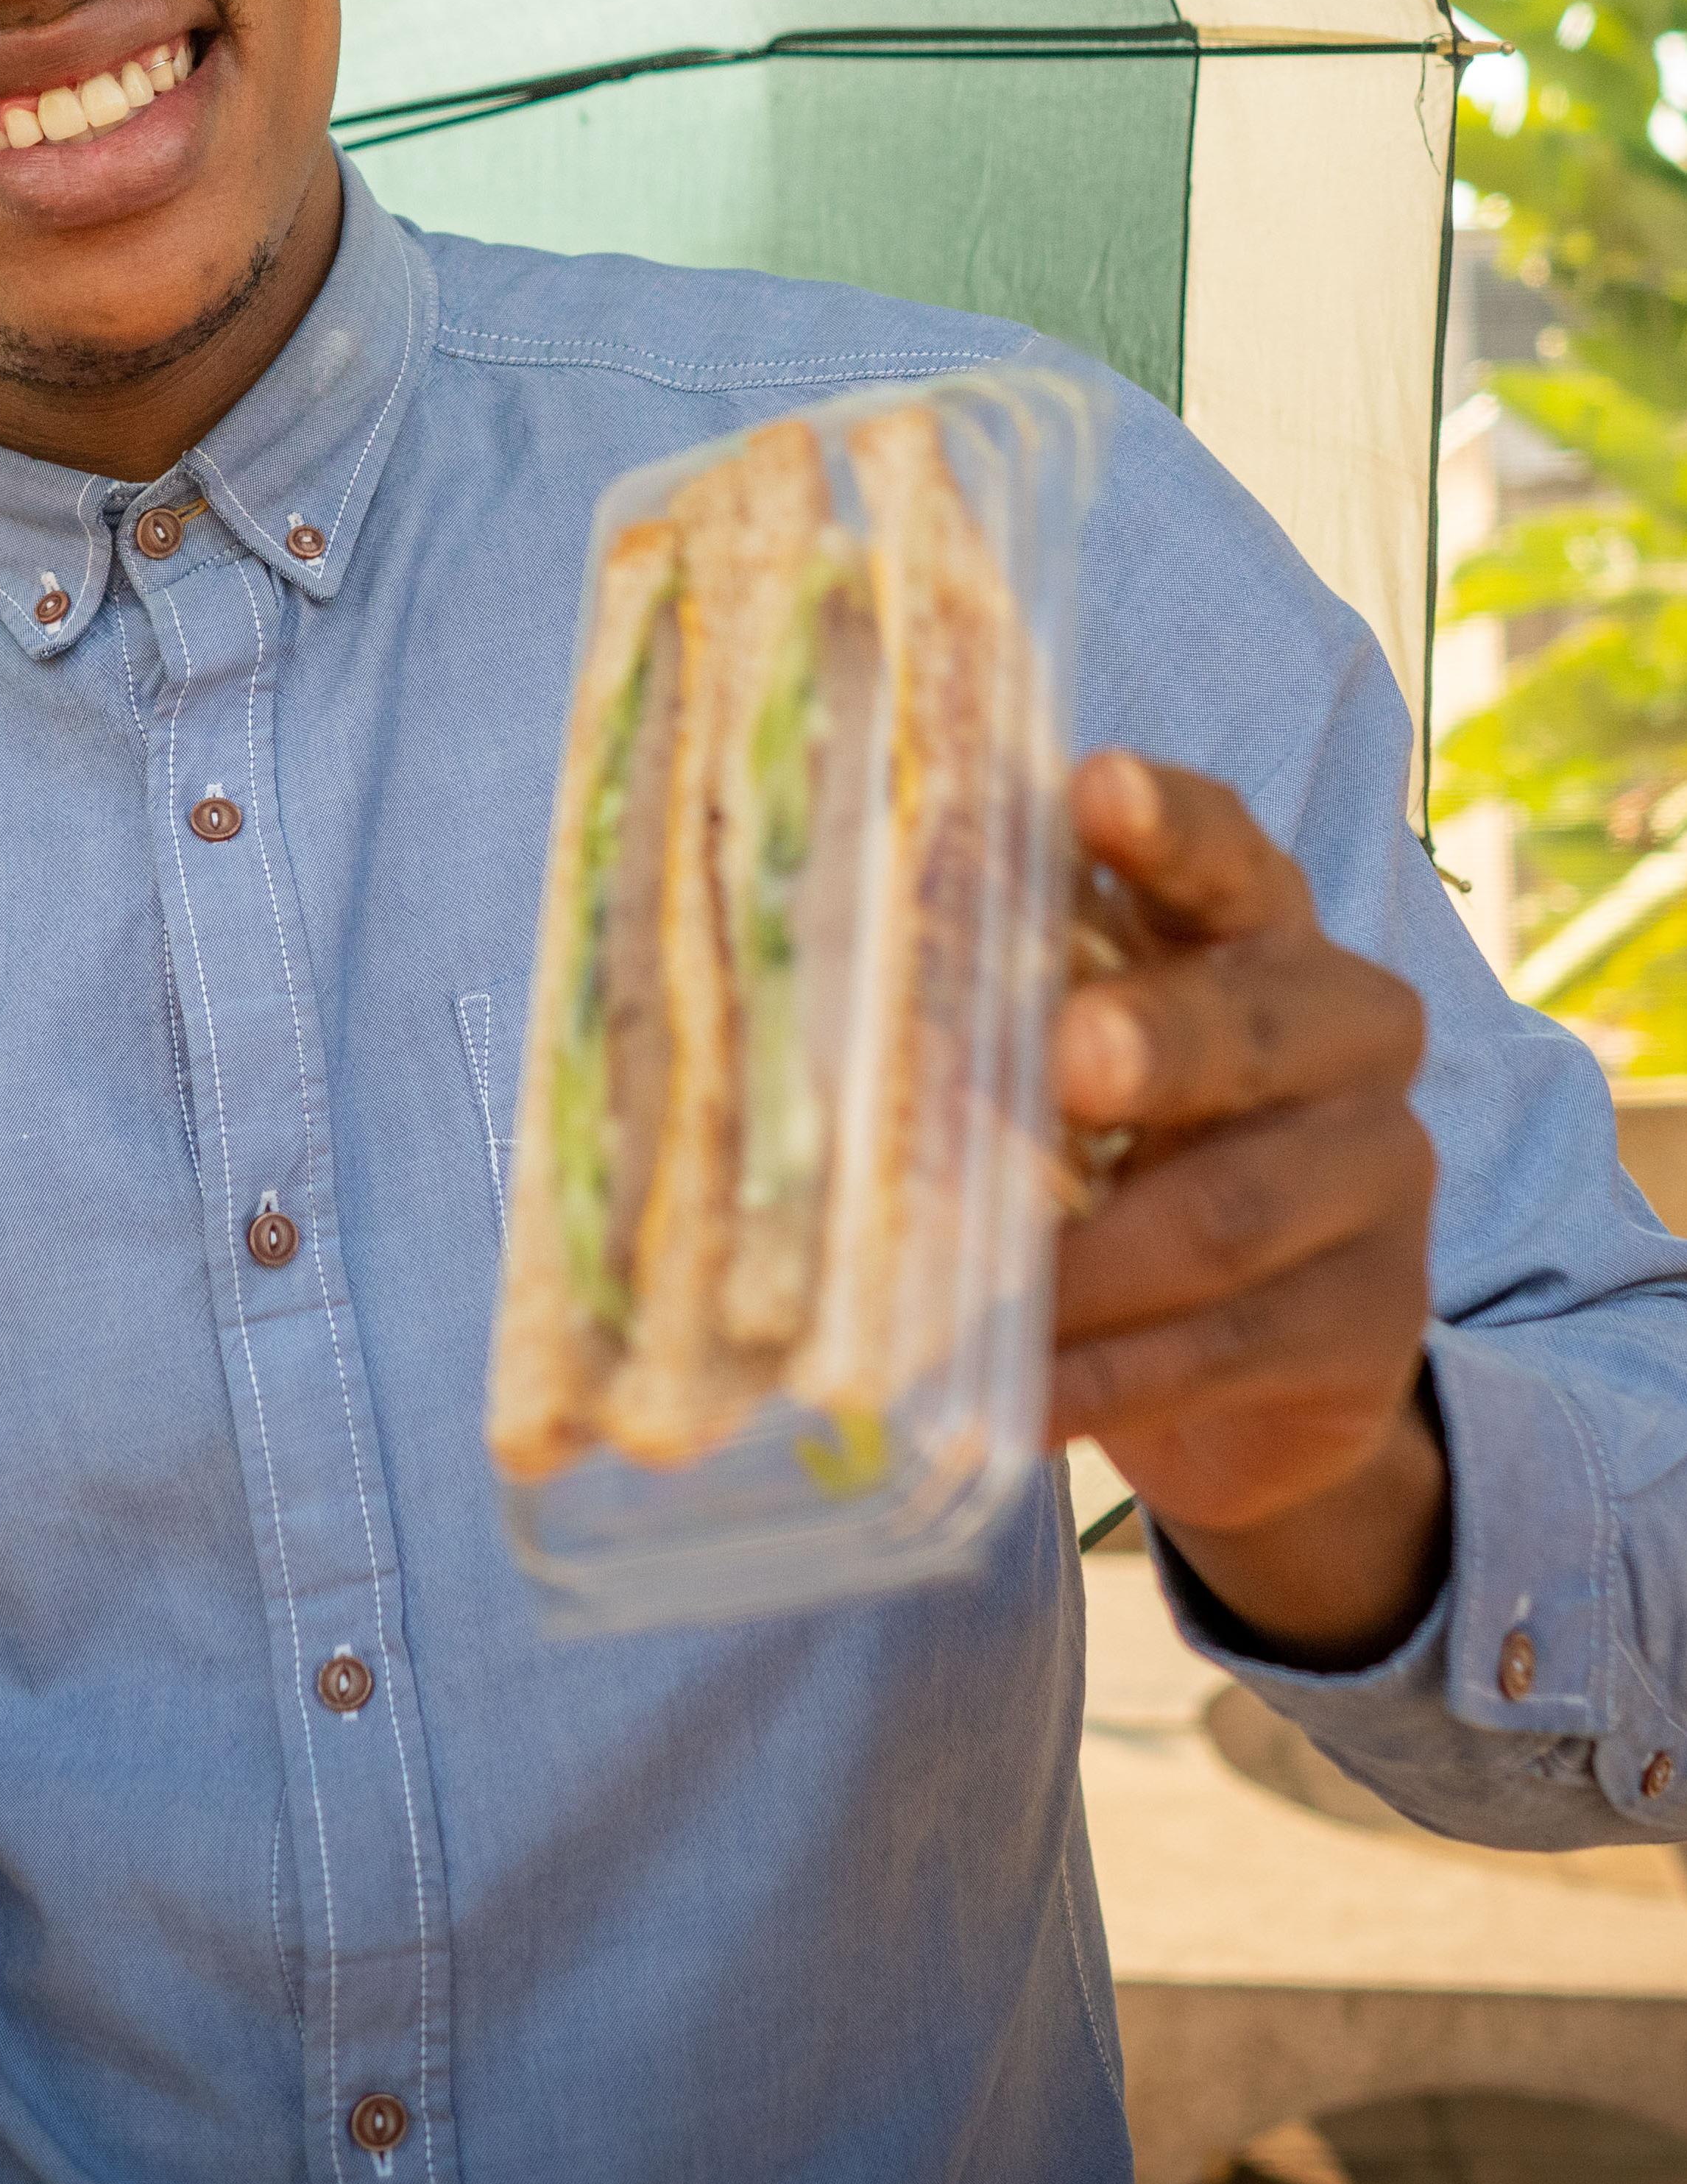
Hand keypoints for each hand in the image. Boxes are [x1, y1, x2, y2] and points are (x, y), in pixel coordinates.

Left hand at [1050, 753, 1446, 1666]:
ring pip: (1230, 1210)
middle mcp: (1347, 1030)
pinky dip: (1107, 1375)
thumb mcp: (1083, 1066)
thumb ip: (1004, 1018)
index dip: (1164, 822)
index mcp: (1260, 929)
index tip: (1091, 784)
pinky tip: (1019, 1399)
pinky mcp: (1372, 1323)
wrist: (1274, 1363)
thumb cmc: (1133, 1155)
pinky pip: (1227, 1346)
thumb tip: (805, 1005)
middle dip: (1157, 1040)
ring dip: (1089, 1262)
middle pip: (1255, 1020)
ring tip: (975, 1298)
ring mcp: (1379, 1177)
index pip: (1224, 852)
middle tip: (1067, 1058)